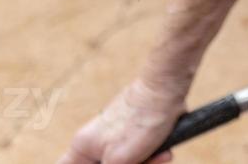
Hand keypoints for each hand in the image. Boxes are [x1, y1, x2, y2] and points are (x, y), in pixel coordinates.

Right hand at [58, 77, 186, 163]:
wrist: (166, 90)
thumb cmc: (139, 123)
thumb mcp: (118, 161)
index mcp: (81, 147)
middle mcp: (94, 142)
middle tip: (142, 162)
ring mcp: (114, 136)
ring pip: (126, 163)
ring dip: (145, 163)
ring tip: (159, 156)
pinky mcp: (133, 132)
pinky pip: (139, 153)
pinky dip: (151, 155)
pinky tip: (164, 151)